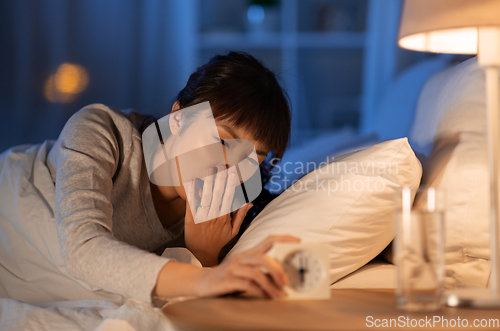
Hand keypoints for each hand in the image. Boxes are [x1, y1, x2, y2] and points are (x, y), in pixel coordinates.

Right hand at [152, 235, 300, 299]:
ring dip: (270, 285)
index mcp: (248, 253)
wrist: (202, 283)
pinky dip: (258, 292)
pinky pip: (246, 284)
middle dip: (277, 270)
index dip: (284, 238)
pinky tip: (264, 297)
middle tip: (286, 282)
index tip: (299, 240)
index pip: (269, 239)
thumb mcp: (245, 270)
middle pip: (263, 257)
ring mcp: (233, 268)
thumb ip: (261, 271)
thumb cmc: (229, 278)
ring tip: (278, 295)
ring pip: (256, 272)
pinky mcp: (227, 280)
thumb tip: (284, 279)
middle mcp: (241, 257)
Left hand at [184, 165, 250, 266]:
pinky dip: (192, 192)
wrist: (202, 254)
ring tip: (209, 169)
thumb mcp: (233, 231)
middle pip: (217, 195)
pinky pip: (191, 204)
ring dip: (208, 182)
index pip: (228, 198)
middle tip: (221, 166)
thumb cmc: (219, 242)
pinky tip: (192, 181)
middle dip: (220, 179)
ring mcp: (201, 218)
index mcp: (224, 218)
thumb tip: (248, 202)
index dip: (230, 185)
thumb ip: (240, 216)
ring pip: (206, 197)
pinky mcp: (190, 219)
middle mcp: (213, 216)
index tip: (233, 173)